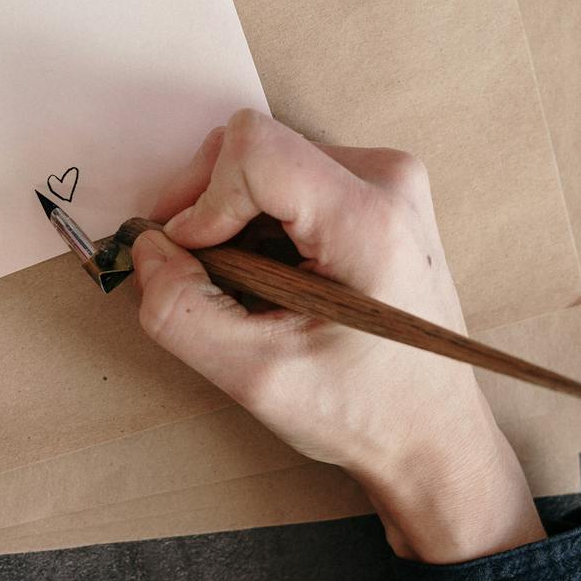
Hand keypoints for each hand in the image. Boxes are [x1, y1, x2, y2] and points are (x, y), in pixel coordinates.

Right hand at [131, 111, 544, 563]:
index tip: (197, 259)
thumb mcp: (254, 377)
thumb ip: (180, 310)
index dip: (203, 200)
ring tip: (248, 286)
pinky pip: (289, 175)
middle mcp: (386, 180)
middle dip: (208, 207)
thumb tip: (146, 247)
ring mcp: (387, 180)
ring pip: (265, 160)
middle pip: (254, 146)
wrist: (434, 433)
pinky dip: (259, 219)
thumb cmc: (363, 412)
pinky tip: (273, 276)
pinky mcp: (378, 190)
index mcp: (367, 221)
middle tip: (204, 276)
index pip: (253, 149)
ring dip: (233, 218)